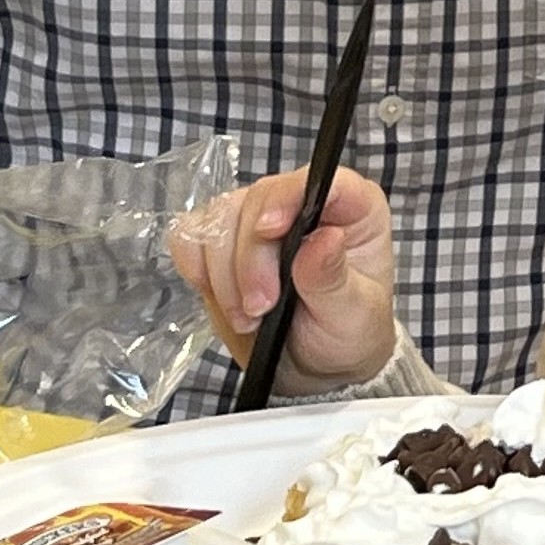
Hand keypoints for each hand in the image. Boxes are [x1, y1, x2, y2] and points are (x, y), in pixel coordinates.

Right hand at [169, 168, 397, 394]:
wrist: (318, 364)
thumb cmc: (348, 332)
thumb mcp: (353, 314)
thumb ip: (333, 278)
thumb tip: (324, 240)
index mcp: (351, 207)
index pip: (318, 179)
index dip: (288, 197)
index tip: (268, 231)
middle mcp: (303, 202)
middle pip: (257, 200)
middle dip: (249, 259)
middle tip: (259, 308)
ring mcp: (258, 218)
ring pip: (219, 218)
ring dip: (223, 273)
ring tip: (248, 316)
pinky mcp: (224, 242)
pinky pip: (191, 235)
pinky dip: (197, 269)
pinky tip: (220, 298)